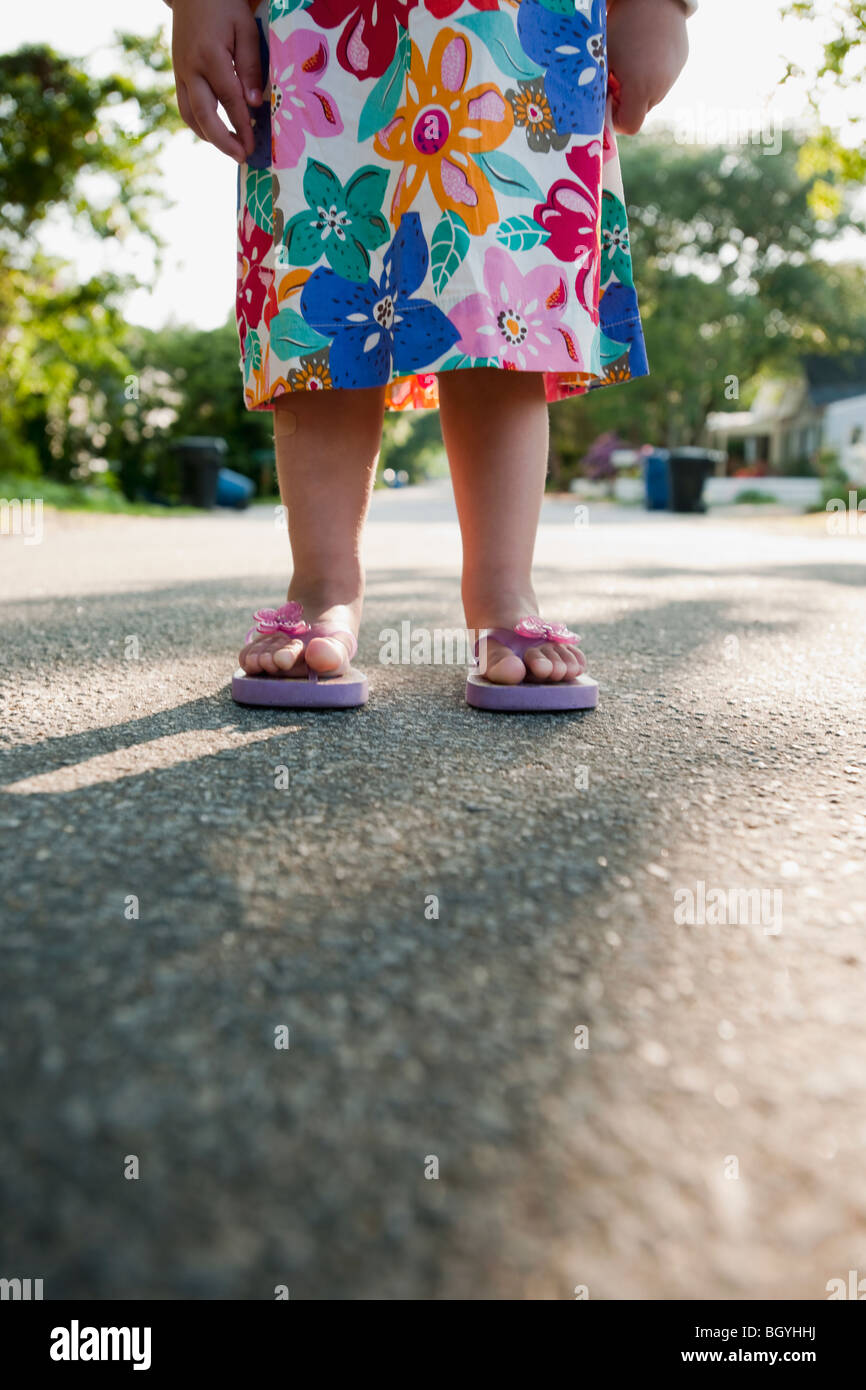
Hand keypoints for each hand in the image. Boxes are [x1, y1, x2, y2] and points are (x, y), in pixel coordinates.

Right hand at [170, 0, 262, 162]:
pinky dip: (199, 124)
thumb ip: (251, 66)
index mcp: (210, 56)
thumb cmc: (224, 5)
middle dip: (223, 141)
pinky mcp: (177, 74)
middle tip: (241, 157)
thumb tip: (254, 103)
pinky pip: (185, 107)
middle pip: (204, 115)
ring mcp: (180, 72)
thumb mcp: (245, 28)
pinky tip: (216, 132)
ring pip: (189, 115)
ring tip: (230, 148)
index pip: (229, 100)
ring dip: (209, 137)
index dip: (242, 126)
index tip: (253, 146)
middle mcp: (191, 69)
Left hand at [607, 0, 689, 135]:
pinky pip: (663, 79)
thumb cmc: (620, 27)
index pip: (629, 125)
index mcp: (641, 88)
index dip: (615, 120)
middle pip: (640, 111)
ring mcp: (673, 75)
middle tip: (614, 78)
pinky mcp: (681, 62)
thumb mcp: (603, 59)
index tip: (607, 103)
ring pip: (652, 96)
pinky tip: (644, 52)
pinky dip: (651, 74)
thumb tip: (594, 108)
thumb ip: (599, 89)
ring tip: (630, 61)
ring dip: (639, 87)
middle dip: (625, 102)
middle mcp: (661, 86)